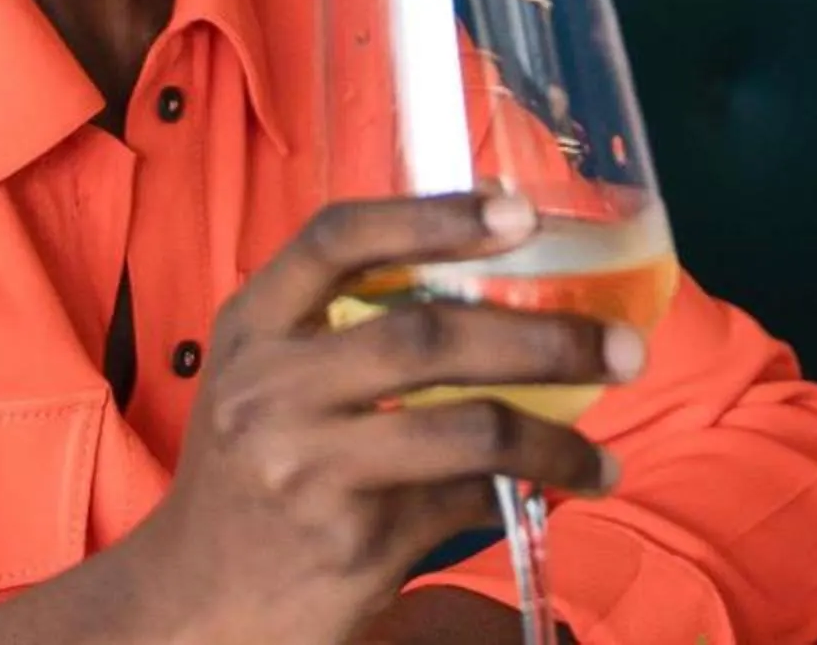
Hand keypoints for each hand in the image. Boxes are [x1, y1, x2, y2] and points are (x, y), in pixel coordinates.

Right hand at [117, 193, 637, 644]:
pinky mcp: (351, 545)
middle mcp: (271, 389)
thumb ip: (344, 329)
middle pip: (428, 335)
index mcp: (252, 326)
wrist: (191, 605)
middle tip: (624, 348)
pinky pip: (465, 504)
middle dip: (543, 337)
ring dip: (557, 440)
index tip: (518, 211)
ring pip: (469, 430)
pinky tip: (546, 495)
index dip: (433, 215)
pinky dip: (519, 497)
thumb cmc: (248, 471)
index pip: (338, 238)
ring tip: (607, 457)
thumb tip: (500, 288)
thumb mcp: (265, 379)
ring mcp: (310, 470)